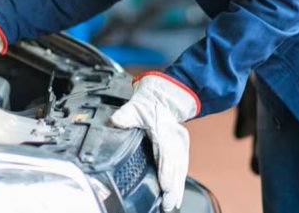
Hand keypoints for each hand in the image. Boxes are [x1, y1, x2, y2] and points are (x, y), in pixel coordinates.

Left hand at [110, 72, 199, 211]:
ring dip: (177, 187)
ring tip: (173, 204)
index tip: (164, 186)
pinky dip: (179, 182)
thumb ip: (126, 114)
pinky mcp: (180, 149)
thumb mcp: (135, 105)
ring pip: (181, 169)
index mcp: (164, 128)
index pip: (167, 152)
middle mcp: (175, 138)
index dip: (166, 170)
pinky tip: (176, 195)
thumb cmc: (148, 103)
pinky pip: (182, 168)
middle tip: (169, 204)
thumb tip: (116, 120)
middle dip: (173, 186)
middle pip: (176, 165)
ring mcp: (180, 144)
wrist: (163, 97)